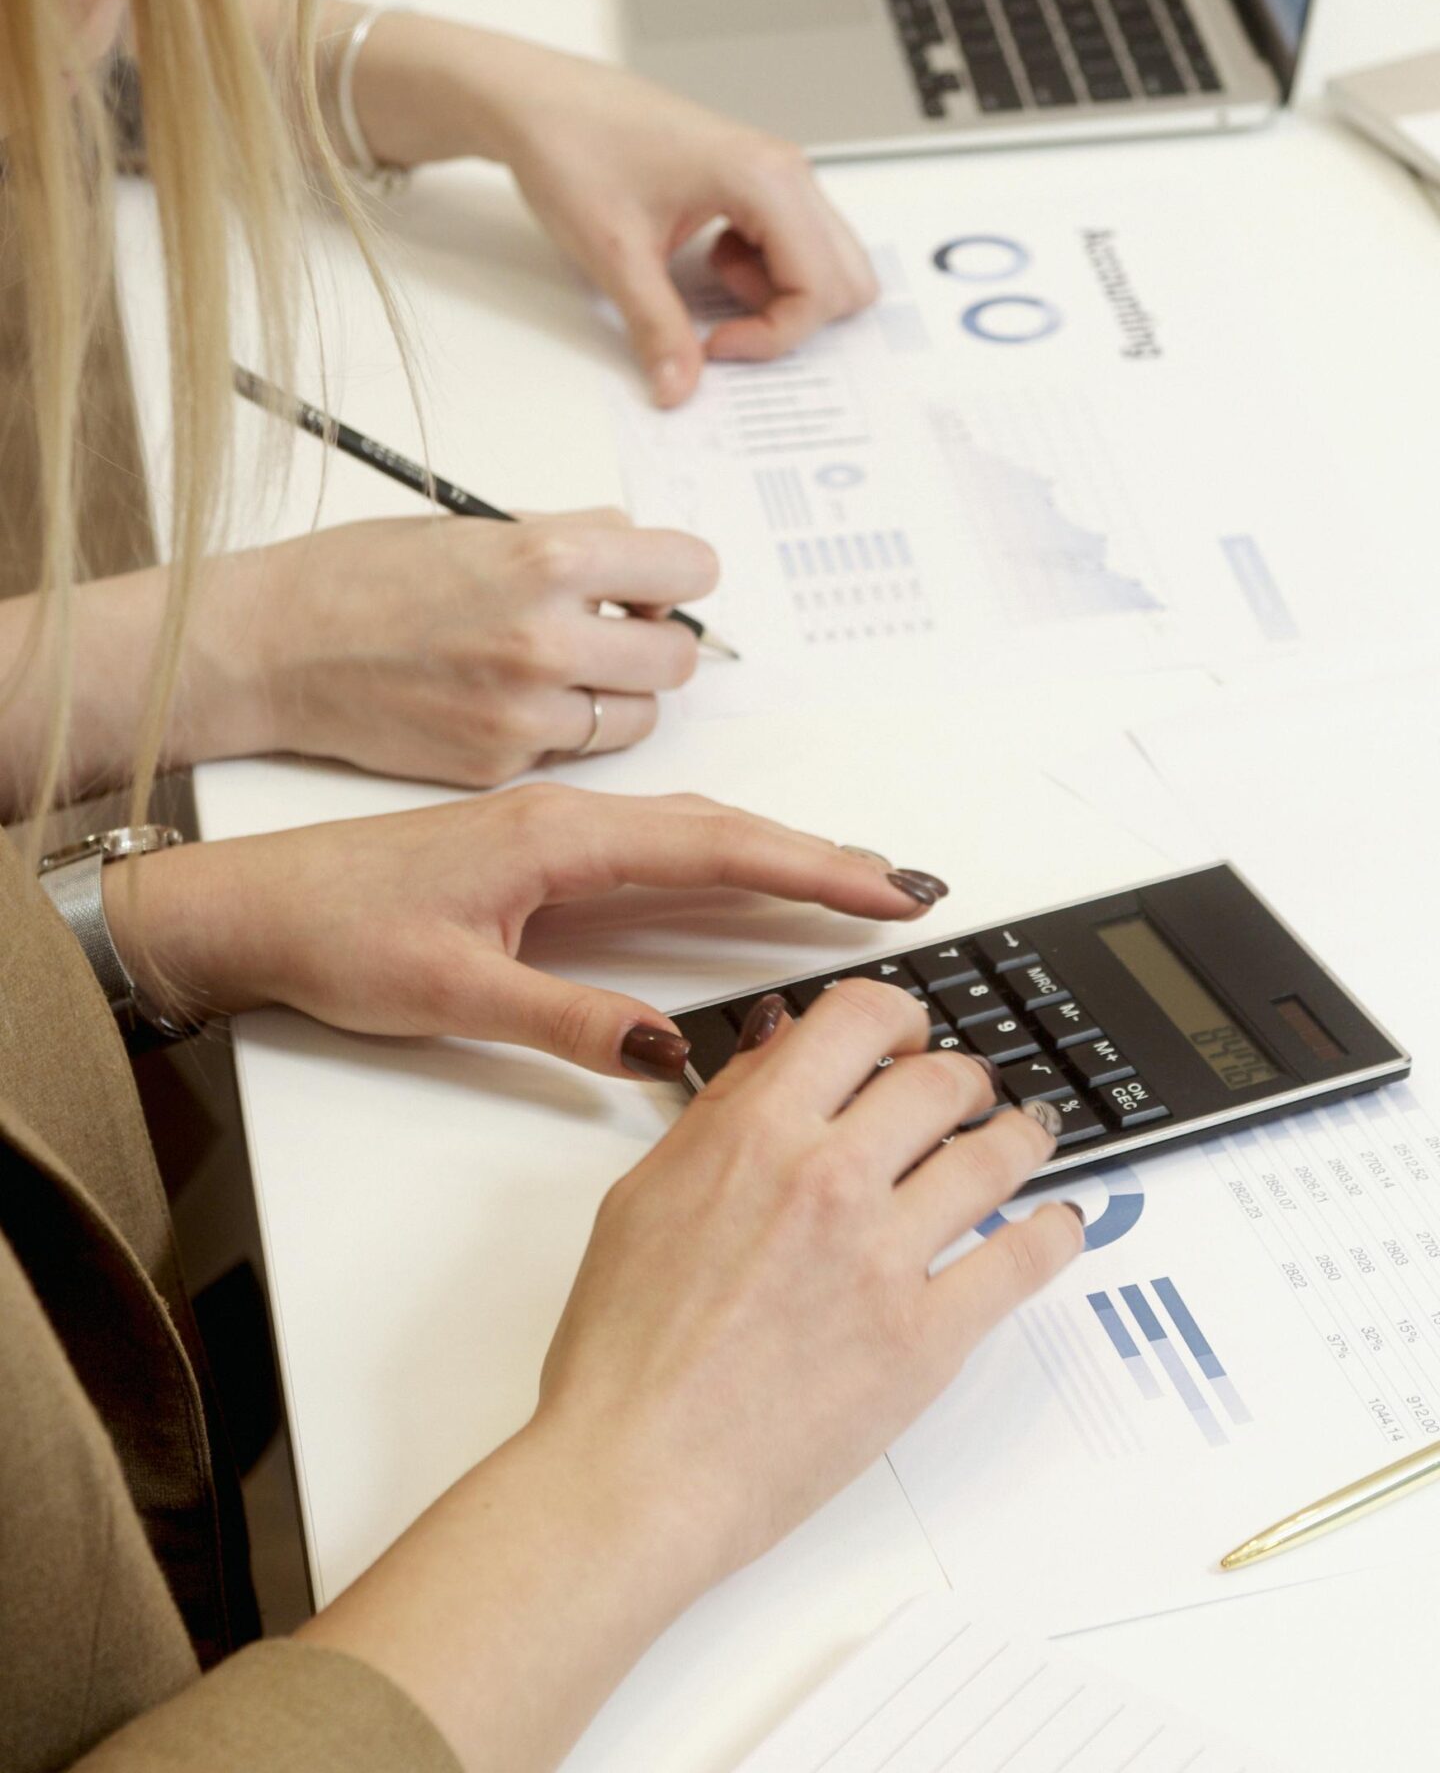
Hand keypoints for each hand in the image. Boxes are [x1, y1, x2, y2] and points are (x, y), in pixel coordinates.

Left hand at [110, 787, 946, 1072]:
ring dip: (776, 856)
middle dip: (820, 857)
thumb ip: (569, 1020)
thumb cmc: (337, 933)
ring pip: (693, 836)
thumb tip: (673, 1050)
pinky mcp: (539, 853)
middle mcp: (568, 821)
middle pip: (723, 831)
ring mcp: (555, 831)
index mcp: (559, 841)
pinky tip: (744, 889)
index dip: (812, 869)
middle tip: (906, 888)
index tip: (886, 888)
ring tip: (853, 885)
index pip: (717, 849)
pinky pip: (656, 849)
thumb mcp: (453, 994)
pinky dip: (720, 864)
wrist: (255, 906)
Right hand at [186, 510, 719, 784]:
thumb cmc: (361, 575)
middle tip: (615, 628)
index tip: (659, 580)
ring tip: (562, 668)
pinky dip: (559, 730)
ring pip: (640, 716)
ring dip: (618, 694)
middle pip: (677, 656)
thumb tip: (643, 559)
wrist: (272, 647)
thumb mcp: (478, 526)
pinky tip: (505, 699)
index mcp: (549, 557)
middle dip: (655, 639)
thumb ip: (570, 539)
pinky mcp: (498, 763)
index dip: (677, 574)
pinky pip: (573, 750)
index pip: (689, 569)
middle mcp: (546, 637)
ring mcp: (524, 710)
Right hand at [299, 981, 1081, 1772]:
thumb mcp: (644, 1193)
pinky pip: (1021, 1262)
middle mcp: (831, 1179)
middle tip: (968, 1094)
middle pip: (941, 1080)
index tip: (907, 1033)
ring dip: (1022, 1137)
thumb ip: (723, 1109)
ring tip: (1027, 1139)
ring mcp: (886, 1259)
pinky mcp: (926, 1341)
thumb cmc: (622, 1352)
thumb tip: (780, 1043)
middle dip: (964, 1078)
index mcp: (758, 1132)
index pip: (862, 1018)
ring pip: (996, 1158)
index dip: (899, 1014)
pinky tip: (1055, 1225)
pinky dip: (1053, 1234)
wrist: (636, 1471)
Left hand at [492, 52, 877, 404]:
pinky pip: (792, 244)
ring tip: (709, 282)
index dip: (773, 336)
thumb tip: (680, 386)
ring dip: (777, 295)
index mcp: (765, 178)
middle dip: (792, 320)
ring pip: (824, 262)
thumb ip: (657, 328)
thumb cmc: (574, 146)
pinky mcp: (753, 181)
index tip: (715, 346)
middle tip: (724, 325)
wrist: (538, 102)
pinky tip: (706, 261)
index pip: (821, 288)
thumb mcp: (615, 256)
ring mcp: (772, 173)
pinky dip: (761, 273)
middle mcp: (783, 171)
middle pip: (845, 277)